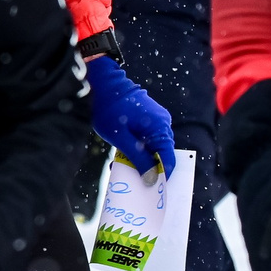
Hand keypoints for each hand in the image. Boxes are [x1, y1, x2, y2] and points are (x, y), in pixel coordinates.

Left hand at [85, 53, 179, 178]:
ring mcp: (156, 119)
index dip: (163, 174)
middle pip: (161, 152)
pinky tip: (122, 153)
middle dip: (148, 167)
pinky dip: (137, 146)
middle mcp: (162, 123)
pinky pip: (147, 137)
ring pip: (153, 145)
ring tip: (121, 164)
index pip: (168, 157)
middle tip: (133, 178)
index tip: (153, 188)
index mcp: (159, 127)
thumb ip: (137, 158)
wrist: (102, 82)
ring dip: (140, 156)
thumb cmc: (109, 109)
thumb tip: (152, 178)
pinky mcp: (148, 117)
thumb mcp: (120, 137)